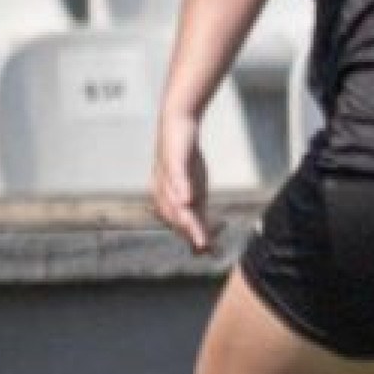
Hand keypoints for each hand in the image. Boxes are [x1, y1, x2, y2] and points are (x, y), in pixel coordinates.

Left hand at [152, 112, 212, 252]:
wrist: (177, 123)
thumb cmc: (185, 158)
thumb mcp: (194, 186)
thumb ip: (197, 208)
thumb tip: (205, 231)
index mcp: (166, 200)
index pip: (180, 225)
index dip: (195, 237)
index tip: (210, 250)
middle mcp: (163, 191)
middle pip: (177, 219)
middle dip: (192, 235)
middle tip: (206, 249)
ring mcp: (167, 176)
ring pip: (177, 203)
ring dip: (187, 220)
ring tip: (198, 236)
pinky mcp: (173, 159)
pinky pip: (177, 176)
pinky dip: (181, 189)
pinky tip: (188, 199)